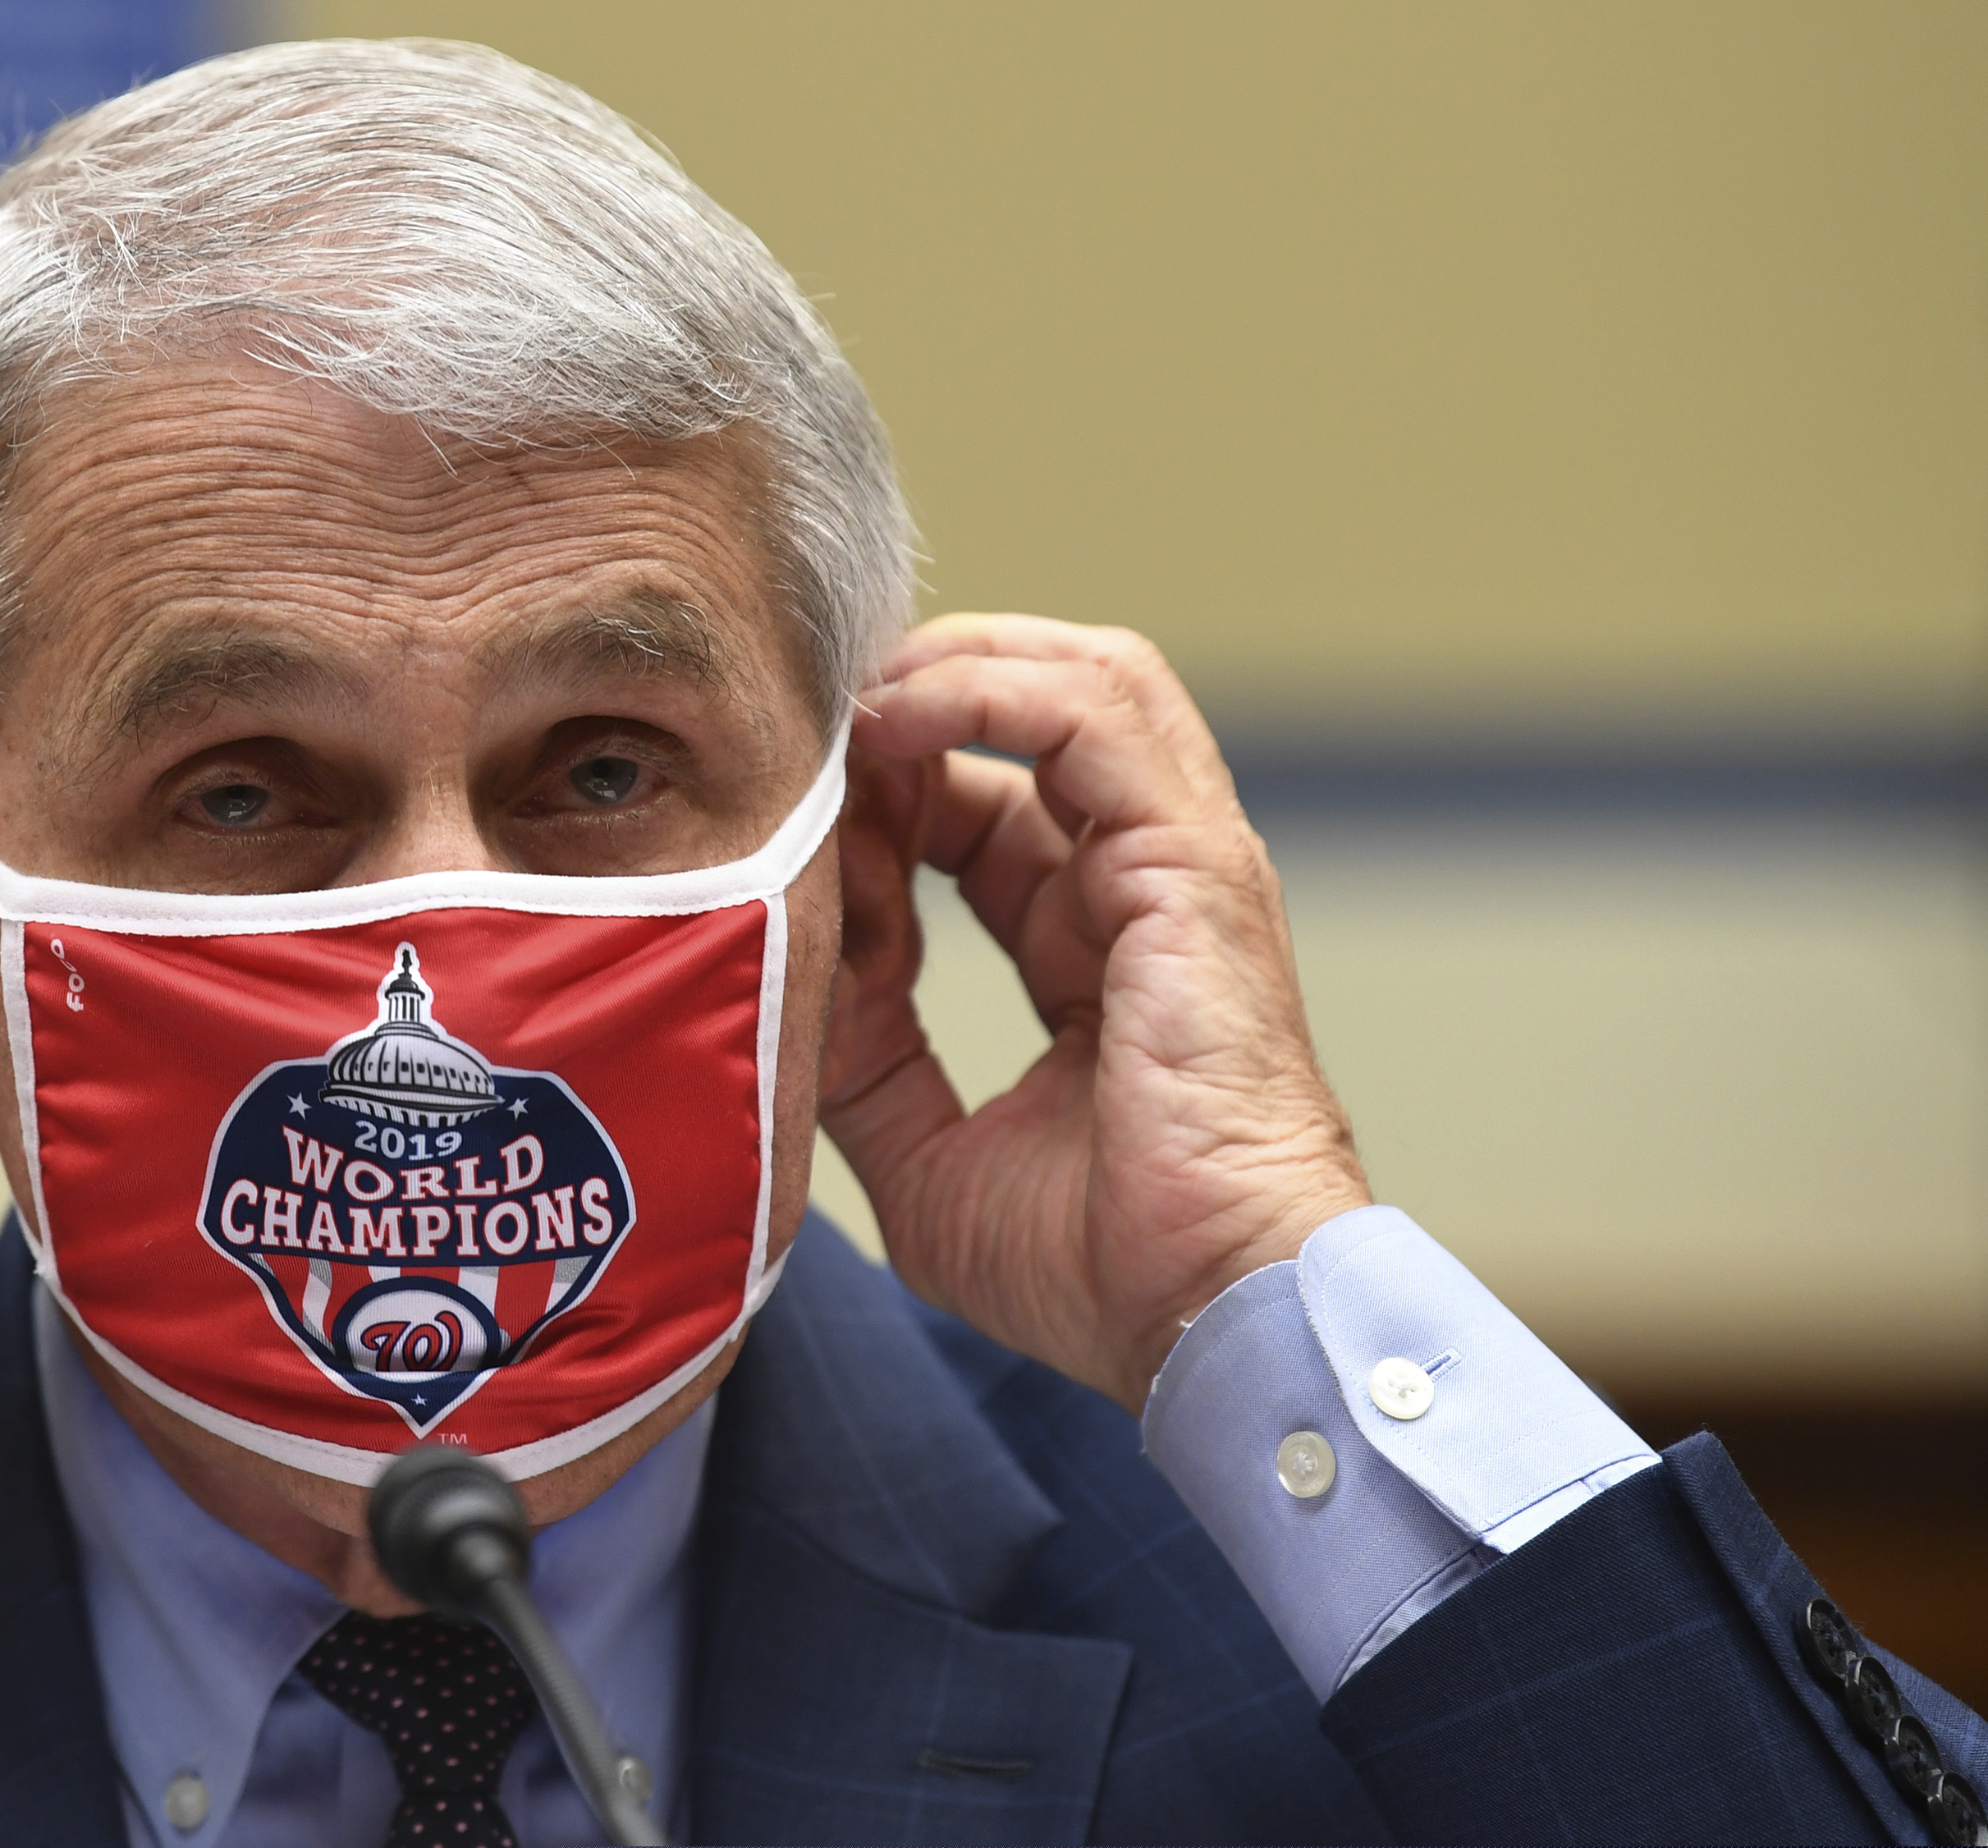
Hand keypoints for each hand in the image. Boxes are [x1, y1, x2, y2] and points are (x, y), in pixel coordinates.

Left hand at [817, 616, 1368, 1408]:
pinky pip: (1095, 715)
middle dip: (912, 698)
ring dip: (950, 666)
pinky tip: (892, 721)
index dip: (879, 791)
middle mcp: (1141, 887)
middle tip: (805, 719)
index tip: (785, 812)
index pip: (979, 809)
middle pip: (1031, 719)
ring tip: (847, 699)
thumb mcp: (923, 1155)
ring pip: (1081, 679)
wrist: (1202, 1321)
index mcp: (1090, 948)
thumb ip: (860, 1051)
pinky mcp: (1194, 862)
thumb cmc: (1098, 1272)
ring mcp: (1179, 864)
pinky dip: (986, 690)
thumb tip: (789, 960)